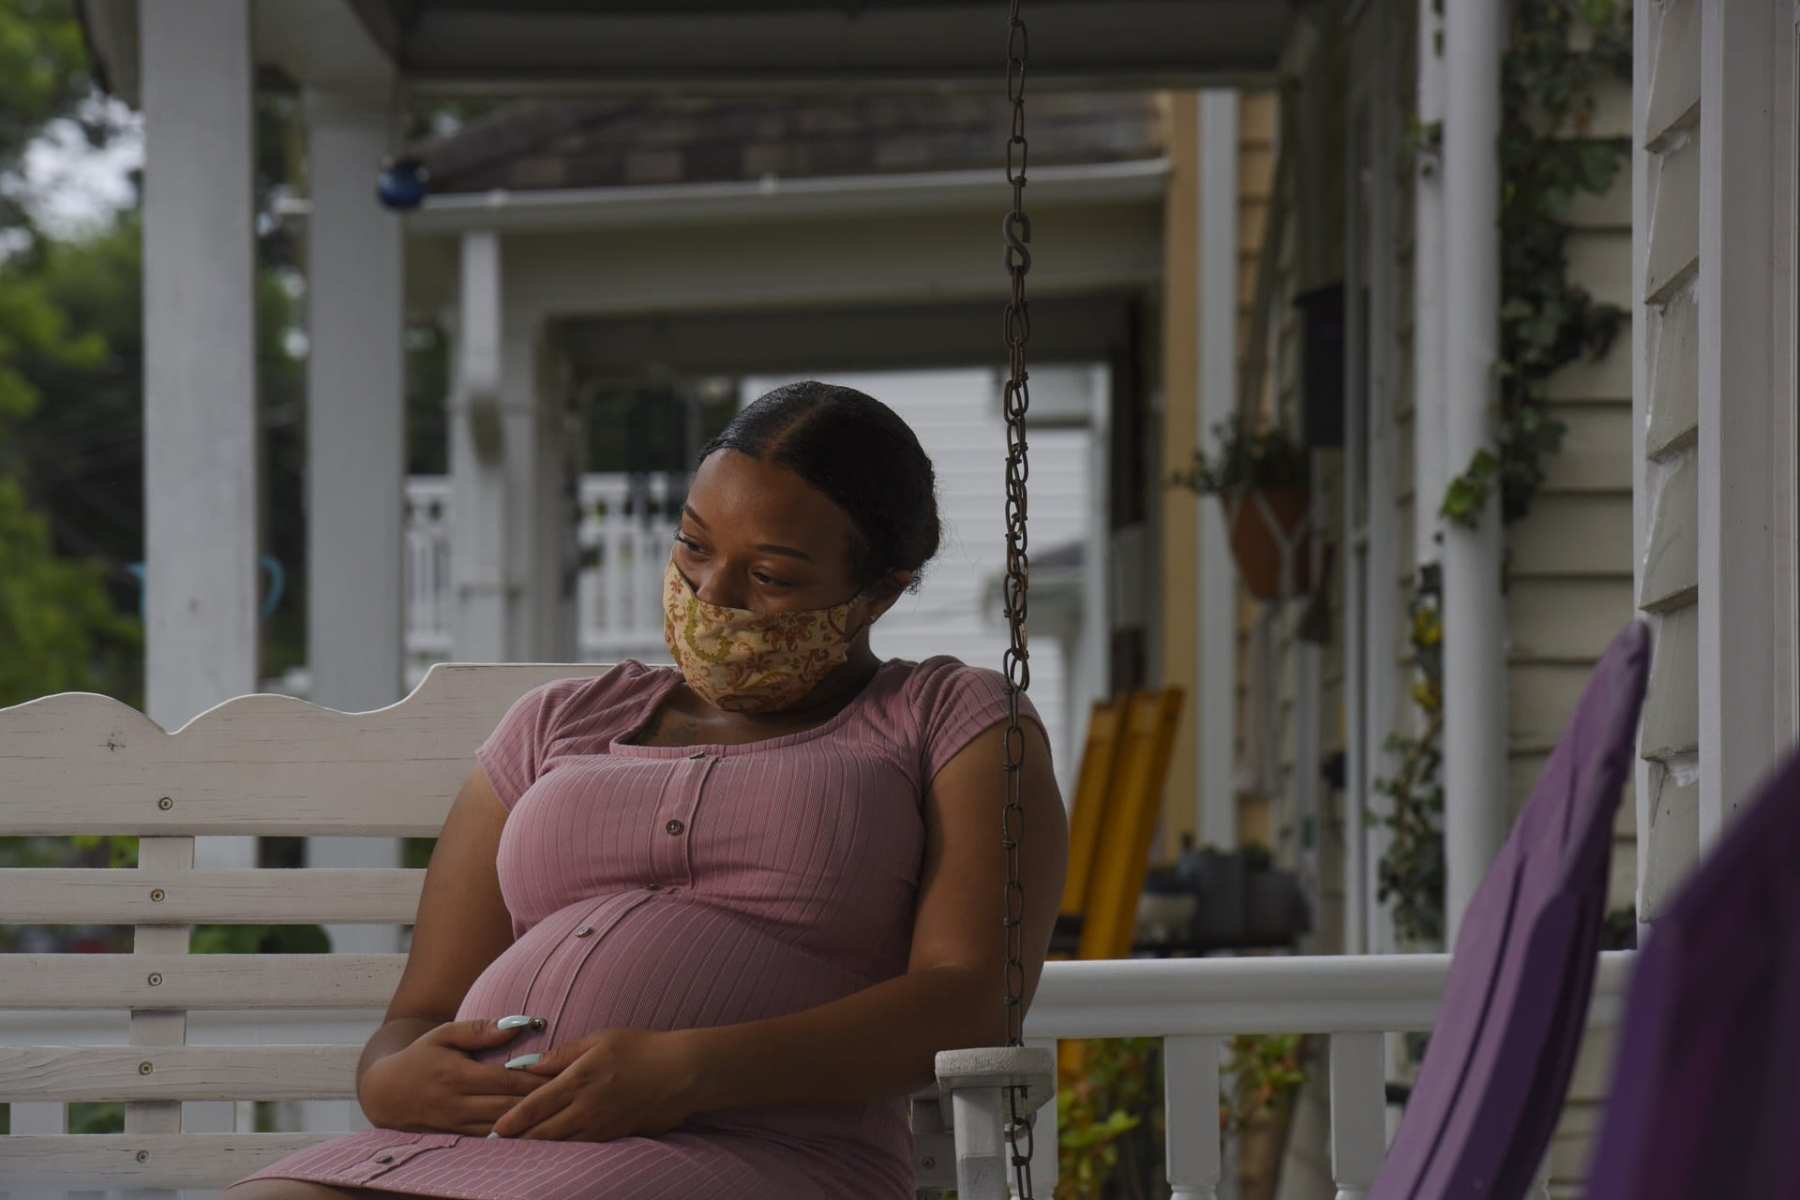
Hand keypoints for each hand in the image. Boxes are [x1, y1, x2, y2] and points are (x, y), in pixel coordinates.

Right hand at [360, 1018, 550, 1135]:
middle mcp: (458, 1104)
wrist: (385, 1093)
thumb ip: (479, 1030)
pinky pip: (489, 1140)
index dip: (535, 1081)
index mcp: (458, 1076)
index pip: (505, 1082)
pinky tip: (533, 1130)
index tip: (561, 1075)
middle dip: (539, 1104)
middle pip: (508, 1108)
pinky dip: (512, 1136)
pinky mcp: (455, 1136)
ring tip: (557, 1113)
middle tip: (569, 1096)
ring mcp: (456, 1124)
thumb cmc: (420, 1057)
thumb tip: (515, 1025)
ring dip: (529, 1123)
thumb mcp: (444, 1034)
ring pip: (500, 1128)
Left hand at [491, 1028, 700, 1141]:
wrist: (683, 1073)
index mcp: (579, 1080)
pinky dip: (564, 1151)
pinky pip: (582, 1148)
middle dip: (519, 1141)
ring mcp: (602, 1126)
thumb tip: (531, 1065)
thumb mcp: (601, 1039)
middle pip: (543, 1132)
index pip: (535, 1105)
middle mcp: (587, 1108)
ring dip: (539, 1149)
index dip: (512, 1120)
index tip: (495, 1130)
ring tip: (520, 1152)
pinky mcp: (616, 1136)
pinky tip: (555, 1151)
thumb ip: (564, 1054)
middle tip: (498, 1146)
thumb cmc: (643, 1048)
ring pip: (561, 1145)